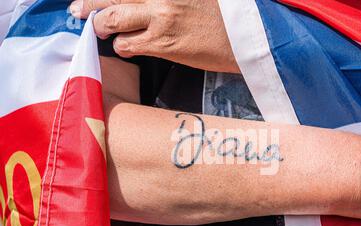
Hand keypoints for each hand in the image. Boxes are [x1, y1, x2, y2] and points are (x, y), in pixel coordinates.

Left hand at [70, 0, 239, 72]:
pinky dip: (121, 47)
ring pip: (113, 18)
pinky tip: (126, 47)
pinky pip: (127, 44)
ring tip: (101, 29)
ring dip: (102, 26)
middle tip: (78, 9)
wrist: (244, 39)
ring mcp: (160, 18)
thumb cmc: (221, 16)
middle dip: (89, 4)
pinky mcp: (163, 44)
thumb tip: (143, 3)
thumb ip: (164, 0)